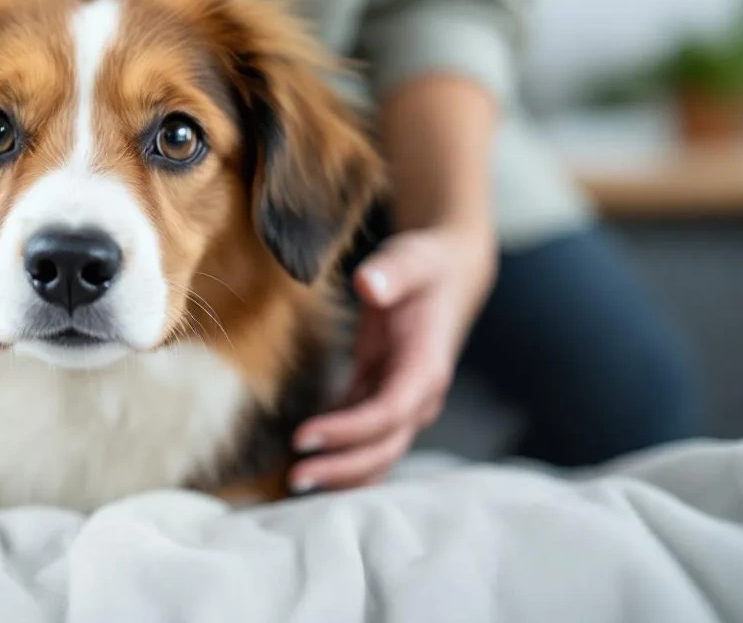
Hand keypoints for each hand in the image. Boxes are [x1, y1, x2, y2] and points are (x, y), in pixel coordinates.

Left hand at [290, 223, 494, 491]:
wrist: (449, 274)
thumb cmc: (426, 266)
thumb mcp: (411, 259)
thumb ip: (391, 272)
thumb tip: (368, 284)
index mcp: (426, 366)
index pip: (388, 413)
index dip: (347, 431)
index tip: (302, 437)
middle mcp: (419, 395)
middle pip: (384, 448)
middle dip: (341, 468)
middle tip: (292, 479)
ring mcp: (405, 402)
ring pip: (377, 453)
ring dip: (341, 473)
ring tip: (293, 484)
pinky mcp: (385, 399)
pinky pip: (363, 439)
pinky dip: (338, 454)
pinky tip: (305, 463)